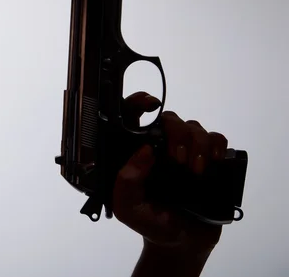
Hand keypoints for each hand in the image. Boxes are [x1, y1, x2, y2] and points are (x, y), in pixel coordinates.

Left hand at [112, 91, 226, 255]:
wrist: (181, 241)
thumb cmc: (149, 221)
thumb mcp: (127, 207)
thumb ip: (126, 181)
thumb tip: (143, 150)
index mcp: (135, 152)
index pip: (131, 116)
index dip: (137, 103)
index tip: (149, 103)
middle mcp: (159, 146)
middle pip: (169, 119)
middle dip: (176, 134)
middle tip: (177, 161)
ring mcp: (185, 151)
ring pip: (193, 127)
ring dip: (197, 145)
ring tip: (195, 172)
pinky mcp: (208, 159)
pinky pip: (216, 138)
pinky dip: (216, 145)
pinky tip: (214, 162)